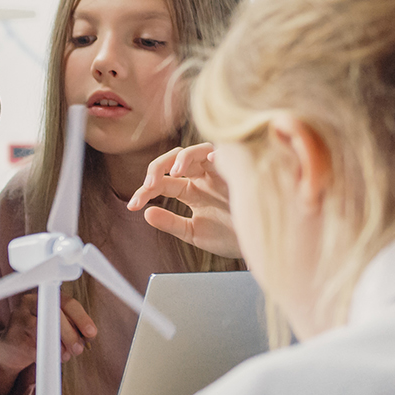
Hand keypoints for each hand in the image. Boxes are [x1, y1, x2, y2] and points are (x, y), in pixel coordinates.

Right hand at [0, 293, 97, 377]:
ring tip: (65, 355)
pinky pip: (34, 344)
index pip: (67, 303)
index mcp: (46, 296)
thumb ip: (73, 327)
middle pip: (56, 315)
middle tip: (78, 349)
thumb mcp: (58, 327)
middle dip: (71, 335)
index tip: (91, 333)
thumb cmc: (39, 335)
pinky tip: (50, 356)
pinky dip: (46, 353)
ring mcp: (19, 317)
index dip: (81, 318)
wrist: (12, 348)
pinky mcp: (12, 335)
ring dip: (60, 346)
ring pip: (45, 330)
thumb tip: (89, 335)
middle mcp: (30, 302)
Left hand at [128, 143, 240, 258]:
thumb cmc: (230, 237)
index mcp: (191, 190)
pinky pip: (227, 152)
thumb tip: (146, 213)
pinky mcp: (238, 169)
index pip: (162, 183)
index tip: (133, 206)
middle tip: (149, 185)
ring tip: (175, 172)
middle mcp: (203, 177)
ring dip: (182, 158)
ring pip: (196, 151)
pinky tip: (213, 159)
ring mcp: (220, 171)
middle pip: (174, 160)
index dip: (145, 191)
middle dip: (157, 169)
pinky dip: (217, 152)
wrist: (261, 243)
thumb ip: (171, 223)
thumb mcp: (195, 232)